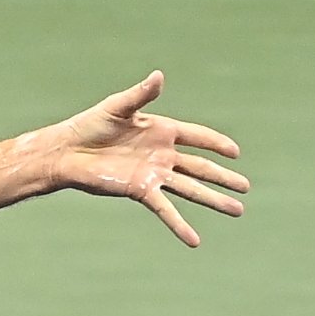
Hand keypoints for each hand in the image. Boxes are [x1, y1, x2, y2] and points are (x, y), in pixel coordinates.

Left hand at [44, 72, 247, 247]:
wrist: (69, 152)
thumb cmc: (91, 124)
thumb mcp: (118, 106)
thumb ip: (141, 95)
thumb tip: (159, 76)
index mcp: (161, 130)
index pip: (198, 137)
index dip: (216, 144)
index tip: (235, 153)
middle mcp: (162, 155)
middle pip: (201, 167)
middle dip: (224, 177)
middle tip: (245, 187)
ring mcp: (154, 175)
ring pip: (191, 189)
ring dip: (214, 200)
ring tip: (237, 210)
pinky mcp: (141, 191)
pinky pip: (165, 209)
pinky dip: (180, 225)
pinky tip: (195, 240)